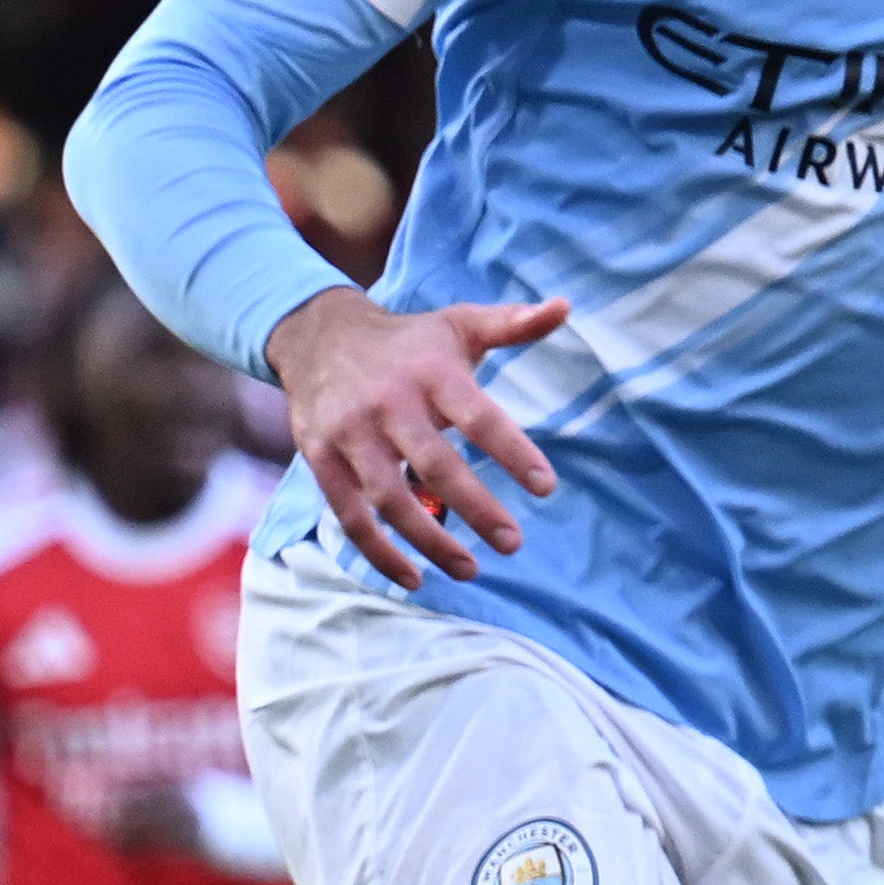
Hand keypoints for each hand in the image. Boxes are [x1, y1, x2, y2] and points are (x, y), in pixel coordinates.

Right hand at [269, 290, 571, 588]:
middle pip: (436, 464)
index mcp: (433, 373)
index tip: (545, 488)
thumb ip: (513, 324)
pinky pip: (350, 515)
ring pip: (391, 498)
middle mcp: (390, 404)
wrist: (317, 335)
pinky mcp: (321, 459)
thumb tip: (566, 306)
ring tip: (470, 569)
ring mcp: (351, 434)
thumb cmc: (409, 341)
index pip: (479, 417)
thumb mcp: (459, 324)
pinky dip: (379, 551)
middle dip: (476, 508)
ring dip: (430, 540)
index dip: (513, 452)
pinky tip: (413, 578)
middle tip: (513, 543)